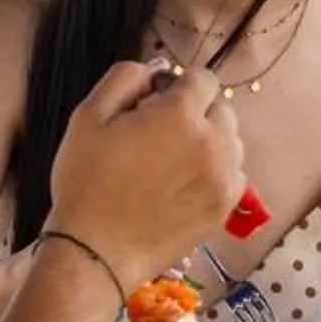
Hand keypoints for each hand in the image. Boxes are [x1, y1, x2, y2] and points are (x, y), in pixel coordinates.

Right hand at [46, 59, 245, 295]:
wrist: (95, 251)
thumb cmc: (85, 182)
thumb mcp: (89, 115)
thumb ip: (126, 78)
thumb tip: (157, 69)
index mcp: (180, 114)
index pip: (202, 79)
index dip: (177, 86)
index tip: (156, 103)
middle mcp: (212, 142)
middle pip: (221, 108)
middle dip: (196, 113)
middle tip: (160, 135)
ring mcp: (223, 178)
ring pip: (231, 142)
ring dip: (210, 142)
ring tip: (172, 162)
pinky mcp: (224, 207)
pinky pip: (235, 174)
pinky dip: (217, 172)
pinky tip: (185, 184)